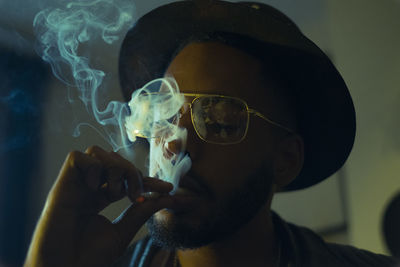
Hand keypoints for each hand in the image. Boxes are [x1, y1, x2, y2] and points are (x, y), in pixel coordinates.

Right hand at [24, 146, 173, 266]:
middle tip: (135, 196)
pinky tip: (94, 188)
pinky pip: (76, 157)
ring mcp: (76, 185)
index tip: (167, 188)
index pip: (127, 178)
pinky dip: (92, 167)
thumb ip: (142, 212)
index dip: (147, 179)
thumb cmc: (89, 257)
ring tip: (114, 193)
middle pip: (115, 160)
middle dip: (133, 172)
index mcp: (101, 198)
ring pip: (97, 152)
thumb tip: (169, 198)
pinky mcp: (61, 185)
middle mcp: (88, 188)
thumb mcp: (123, 231)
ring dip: (114, 167)